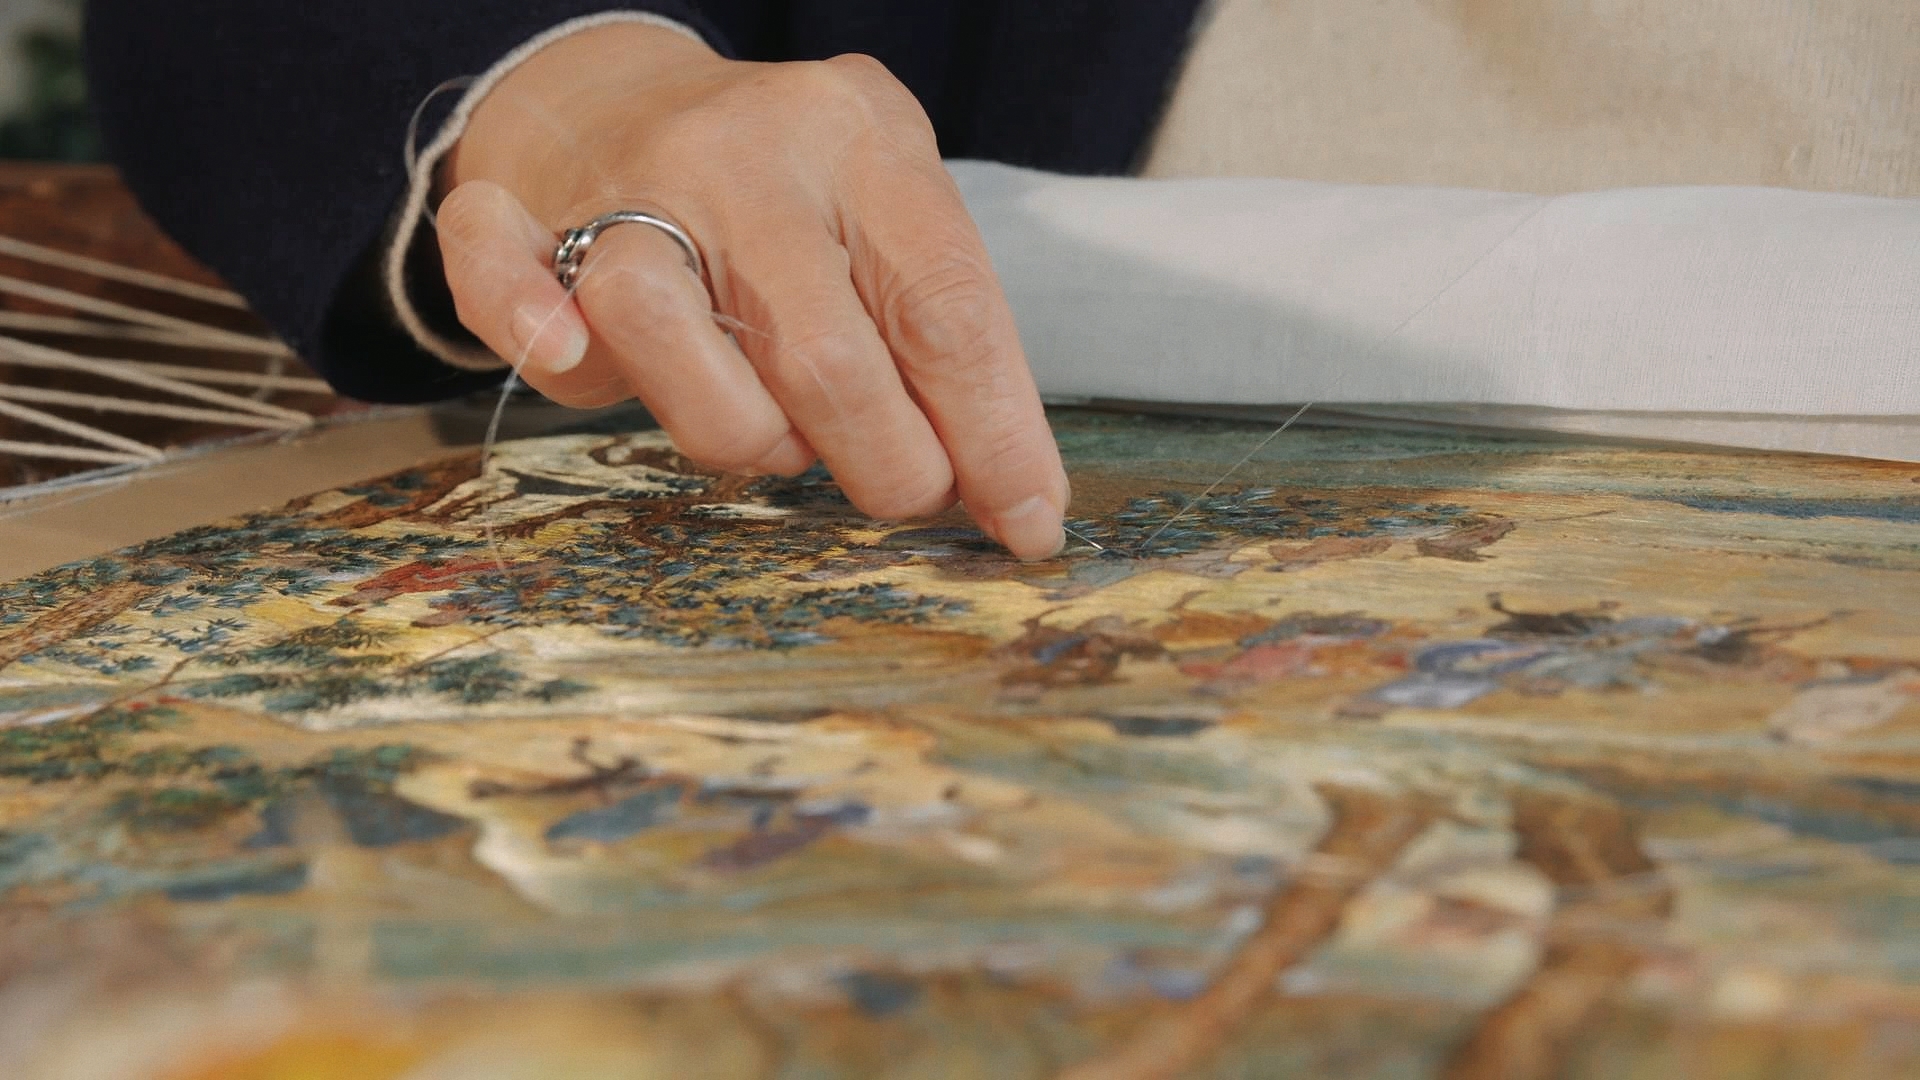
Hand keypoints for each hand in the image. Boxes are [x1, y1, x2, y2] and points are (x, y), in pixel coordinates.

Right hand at [434, 22, 1068, 558]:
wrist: (622, 98)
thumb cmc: (787, 202)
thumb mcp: (888, 226)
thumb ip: (941, 341)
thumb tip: (1014, 497)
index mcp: (863, 137)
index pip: (945, 304)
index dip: (991, 434)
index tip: (1024, 523)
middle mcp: (747, 150)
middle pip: (822, 349)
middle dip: (885, 464)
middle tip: (903, 494)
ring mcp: (627, 180)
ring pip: (666, 326)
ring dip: (743, 434)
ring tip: (780, 443)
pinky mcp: (521, 218)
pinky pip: (500, 268)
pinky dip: (523, 315)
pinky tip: (567, 357)